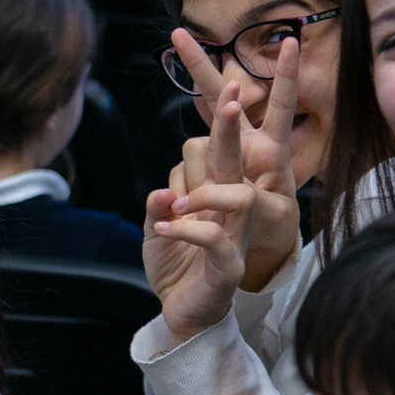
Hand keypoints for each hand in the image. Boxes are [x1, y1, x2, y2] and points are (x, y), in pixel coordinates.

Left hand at [142, 36, 302, 344]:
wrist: (183, 315)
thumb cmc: (175, 266)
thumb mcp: (158, 228)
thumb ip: (159, 205)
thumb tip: (163, 190)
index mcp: (215, 194)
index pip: (221, 149)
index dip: (225, 118)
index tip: (230, 79)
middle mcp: (230, 210)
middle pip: (236, 160)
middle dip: (233, 127)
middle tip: (234, 94)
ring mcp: (234, 236)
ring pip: (236, 198)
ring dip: (203, 192)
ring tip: (174, 203)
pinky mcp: (227, 266)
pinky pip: (215, 239)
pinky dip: (186, 230)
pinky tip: (165, 229)